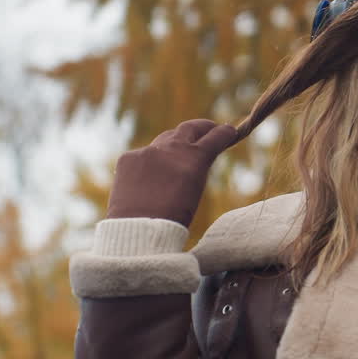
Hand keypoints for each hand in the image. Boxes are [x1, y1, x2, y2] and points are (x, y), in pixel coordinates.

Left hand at [106, 119, 239, 226]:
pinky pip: (143, 154)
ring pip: (165, 140)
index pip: (215, 137)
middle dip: (202, 128)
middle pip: (189, 128)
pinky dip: (150, 163)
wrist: (138, 230)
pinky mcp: (128, 157)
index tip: (229, 131)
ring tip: (178, 156)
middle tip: (209, 129)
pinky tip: (149, 180)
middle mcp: (171, 148)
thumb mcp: (196, 191)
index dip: (225, 133)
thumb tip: (197, 157)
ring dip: (174, 146)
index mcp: (194, 159)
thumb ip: (198, 169)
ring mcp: (147, 150)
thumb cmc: (172, 220)